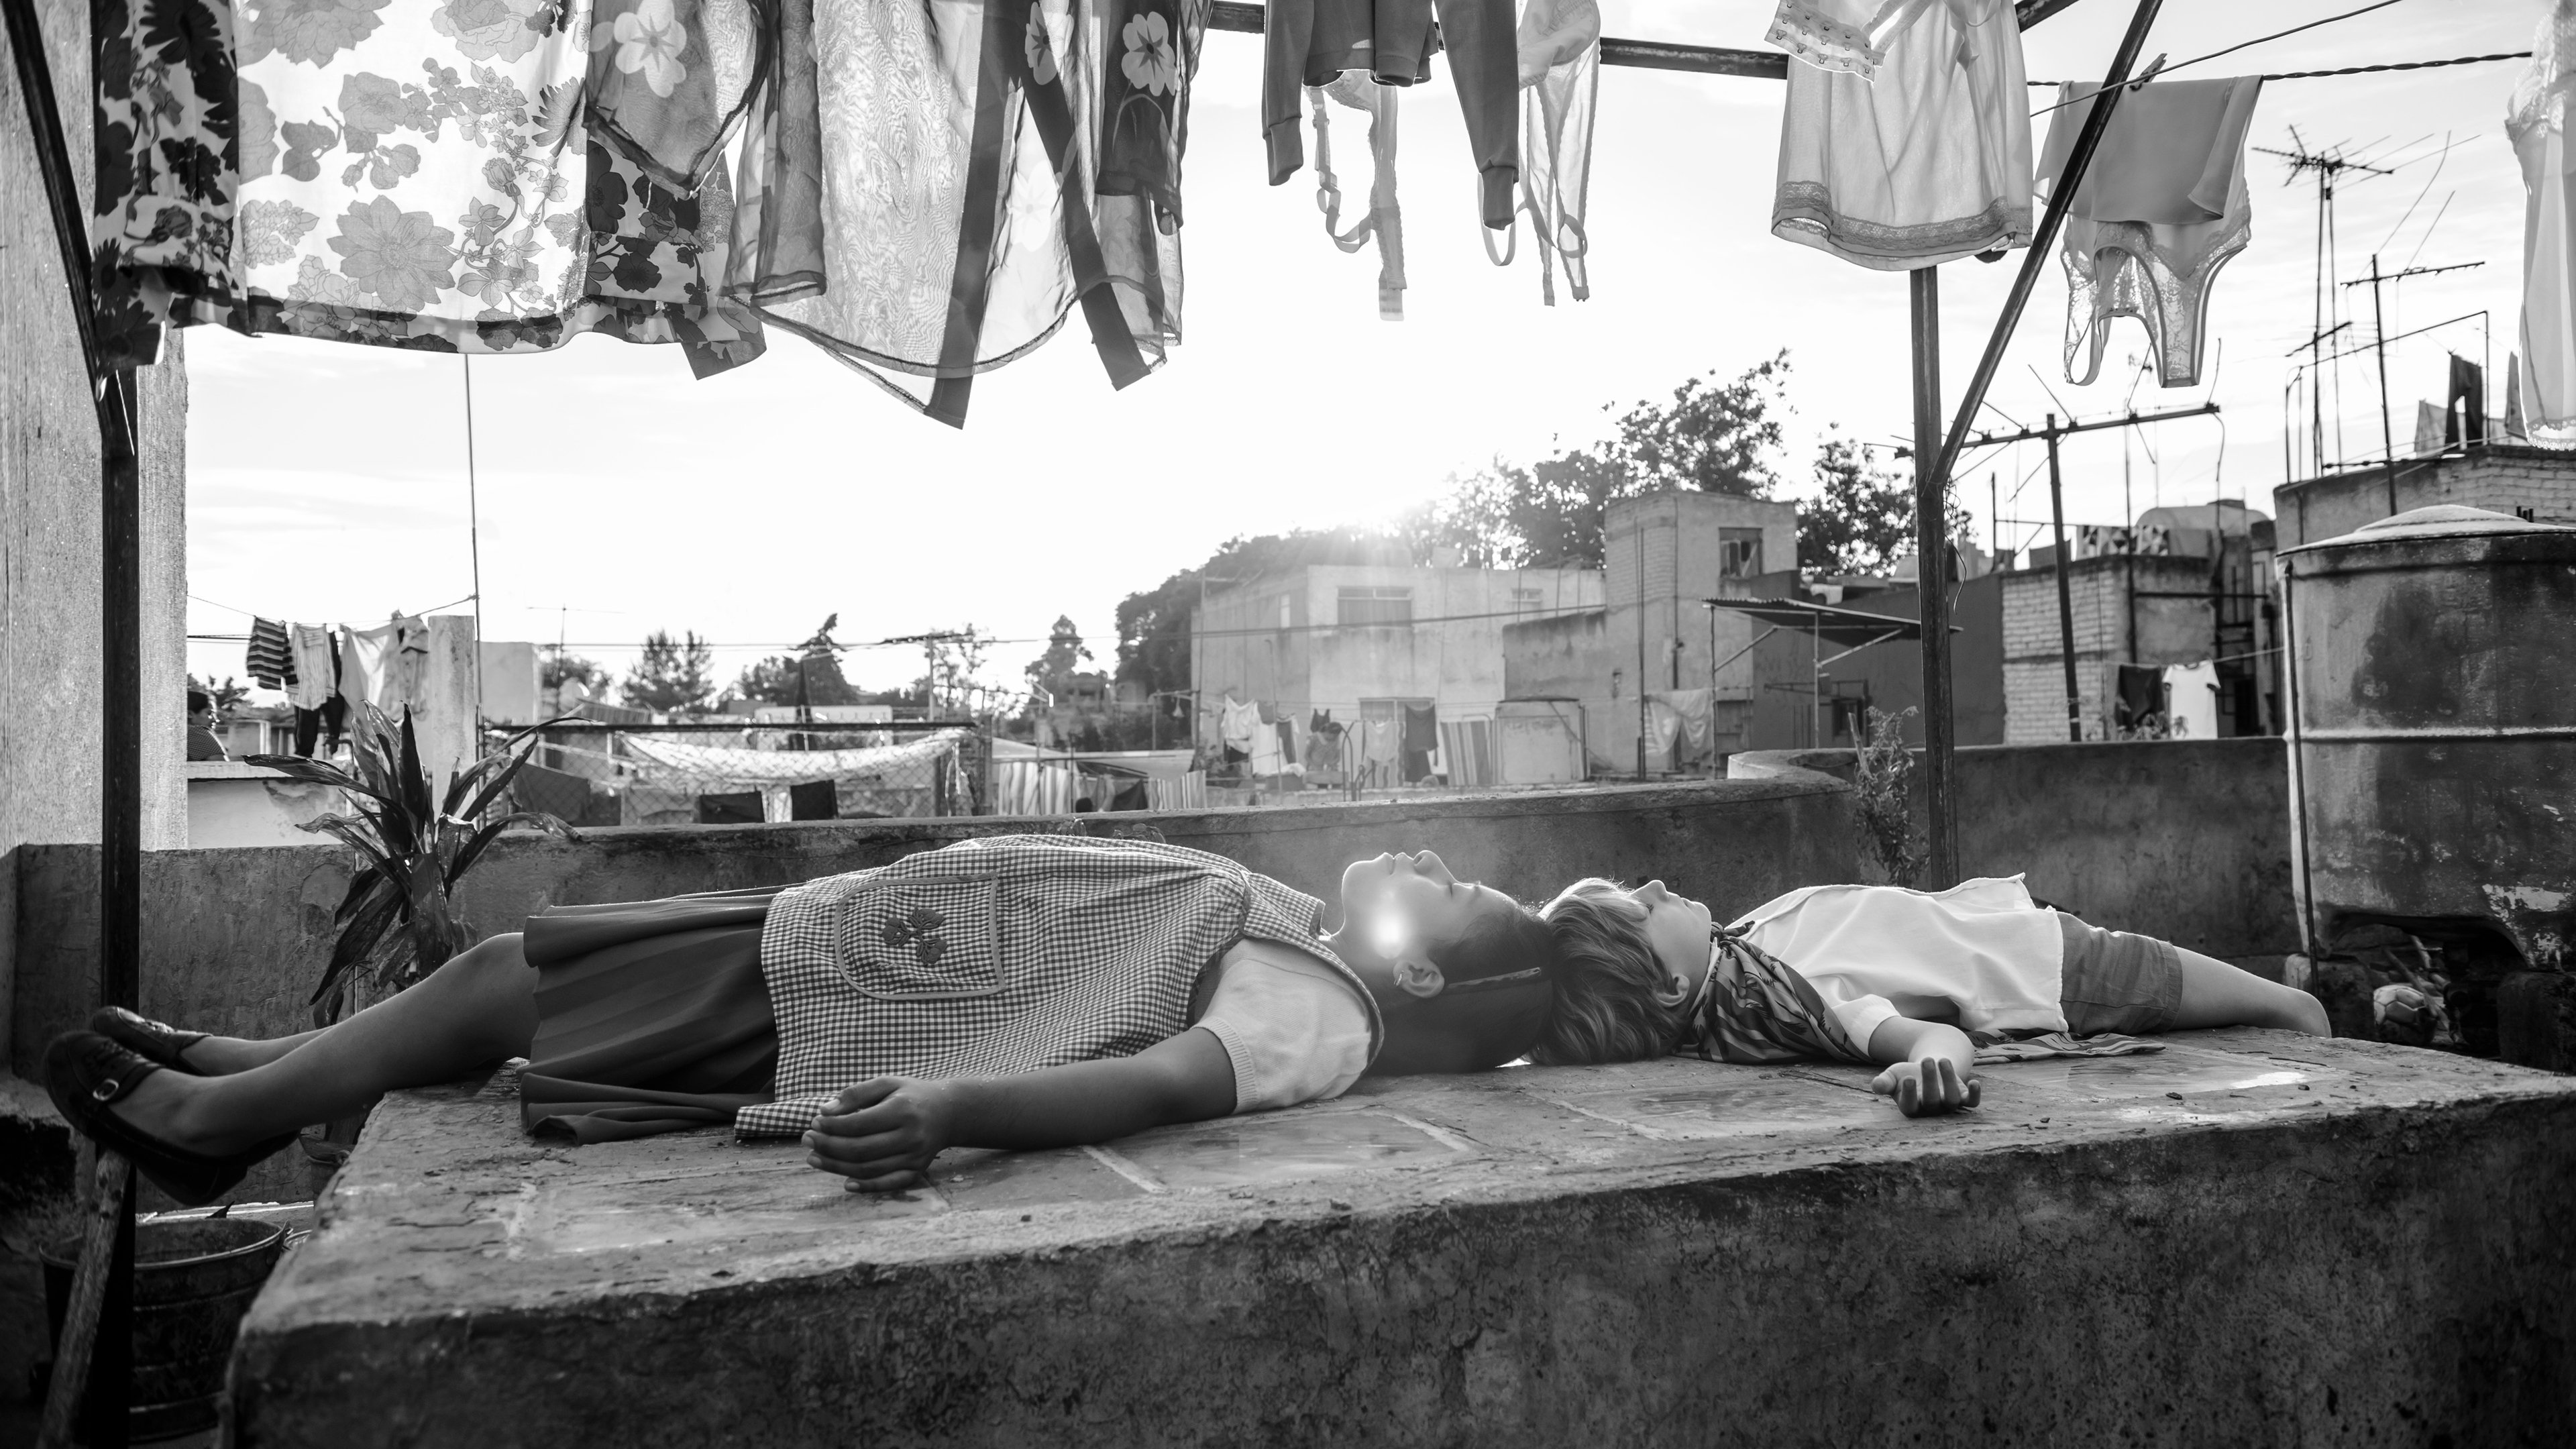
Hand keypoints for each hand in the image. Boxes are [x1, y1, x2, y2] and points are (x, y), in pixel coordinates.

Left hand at [804, 1077, 954, 1190]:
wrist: (948, 1113)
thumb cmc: (911, 1095)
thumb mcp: (887, 1083)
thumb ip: (856, 1093)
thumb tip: (824, 1111)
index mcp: (903, 1110)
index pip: (859, 1124)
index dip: (832, 1126)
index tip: (814, 1123)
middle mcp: (911, 1136)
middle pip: (860, 1150)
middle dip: (828, 1147)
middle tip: (807, 1140)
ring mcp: (915, 1157)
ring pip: (869, 1169)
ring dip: (836, 1166)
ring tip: (814, 1158)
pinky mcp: (917, 1171)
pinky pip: (888, 1184)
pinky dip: (866, 1187)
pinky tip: (844, 1183)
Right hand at [1869, 1056, 1980, 1117]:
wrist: (1928, 1068)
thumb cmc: (1907, 1074)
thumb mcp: (1893, 1076)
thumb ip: (1884, 1082)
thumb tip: (1876, 1086)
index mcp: (1911, 1107)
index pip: (1910, 1106)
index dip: (1910, 1094)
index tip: (1908, 1078)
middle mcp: (1931, 1110)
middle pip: (1931, 1100)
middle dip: (1930, 1080)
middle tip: (1927, 1059)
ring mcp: (1948, 1105)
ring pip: (1951, 1100)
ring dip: (1949, 1080)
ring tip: (1941, 1060)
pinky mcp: (1963, 1097)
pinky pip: (1972, 1102)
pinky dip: (1975, 1095)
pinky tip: (1975, 1083)